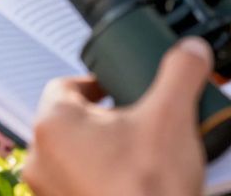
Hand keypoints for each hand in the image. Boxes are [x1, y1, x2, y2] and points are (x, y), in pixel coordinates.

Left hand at [23, 38, 211, 195]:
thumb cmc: (149, 191)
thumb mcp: (173, 117)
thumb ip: (181, 73)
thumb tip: (191, 50)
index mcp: (53, 124)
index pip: (66, 85)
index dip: (97, 84)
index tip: (120, 88)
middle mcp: (39, 159)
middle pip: (70, 122)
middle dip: (104, 120)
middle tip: (136, 123)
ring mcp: (48, 193)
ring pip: (72, 158)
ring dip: (101, 153)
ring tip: (139, 155)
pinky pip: (78, 187)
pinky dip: (100, 182)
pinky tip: (132, 184)